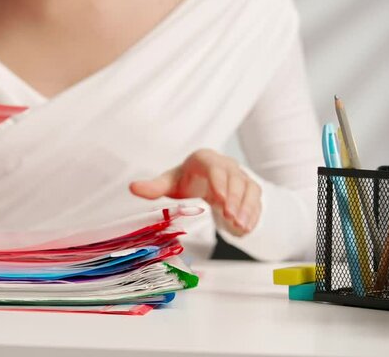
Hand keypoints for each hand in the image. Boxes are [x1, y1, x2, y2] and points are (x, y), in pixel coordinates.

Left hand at [129, 149, 260, 235]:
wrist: (205, 179)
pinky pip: (256, 201)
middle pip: (235, 180)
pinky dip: (253, 215)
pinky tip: (247, 228)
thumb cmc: (186, 180)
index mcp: (205, 160)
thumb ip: (153, 187)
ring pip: (249, 190)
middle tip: (230, 218)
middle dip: (234, 200)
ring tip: (241, 227)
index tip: (219, 199)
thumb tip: (133, 187)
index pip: (215, 168)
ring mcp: (241, 177)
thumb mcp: (169, 183)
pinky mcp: (250, 190)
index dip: (219, 183)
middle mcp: (227, 166)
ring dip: (246, 209)